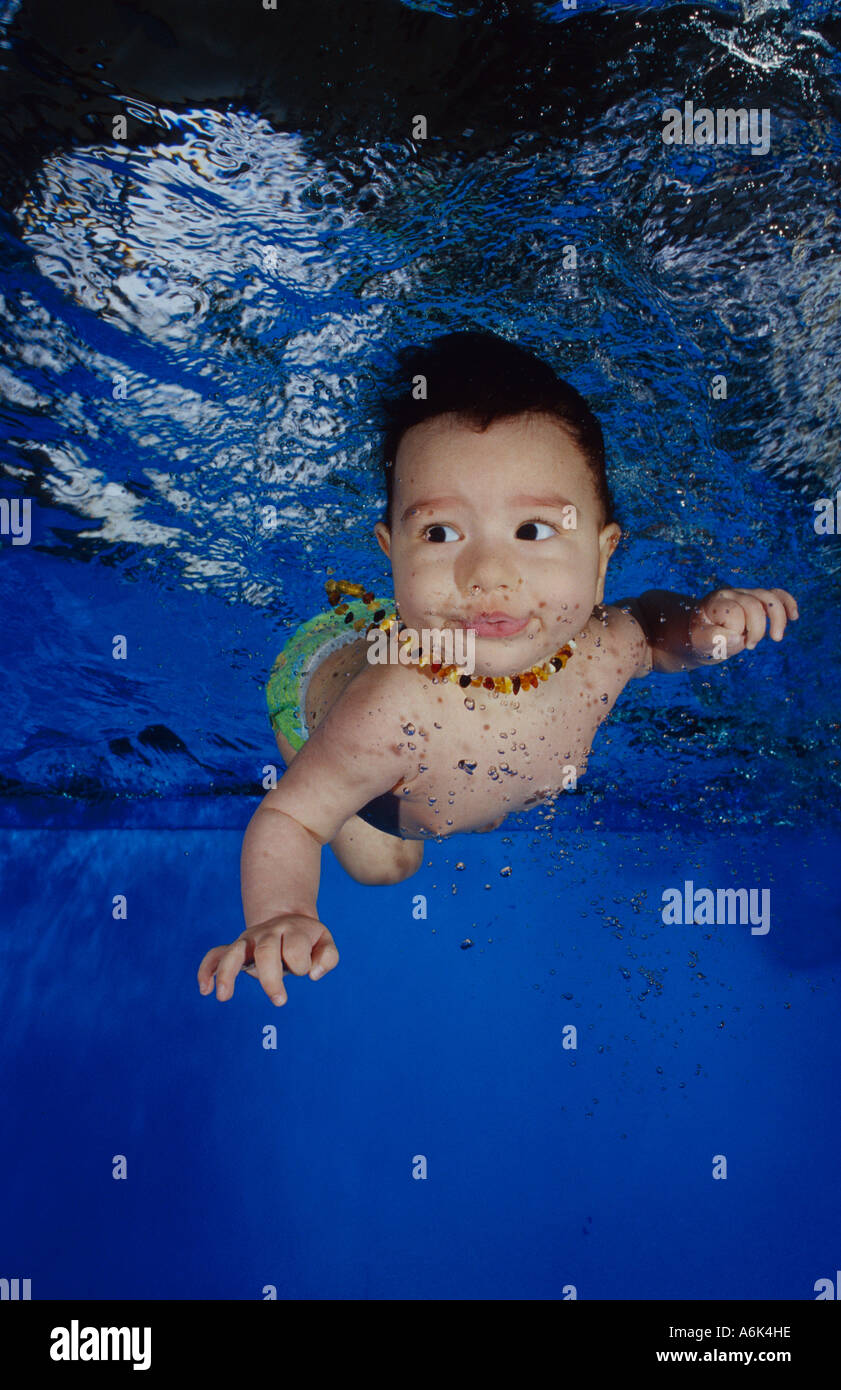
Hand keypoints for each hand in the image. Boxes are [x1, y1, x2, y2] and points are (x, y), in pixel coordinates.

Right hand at [197, 913, 338, 1005]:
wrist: (287, 918)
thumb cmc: (307, 939)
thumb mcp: (324, 942)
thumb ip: (328, 958)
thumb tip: (314, 974)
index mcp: (292, 930)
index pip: (295, 950)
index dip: (303, 964)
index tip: (305, 970)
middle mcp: (268, 934)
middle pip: (266, 952)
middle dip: (271, 978)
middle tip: (280, 1001)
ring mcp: (248, 940)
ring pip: (234, 952)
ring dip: (228, 973)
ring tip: (223, 997)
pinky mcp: (236, 948)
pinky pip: (215, 955)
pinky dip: (207, 969)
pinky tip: (205, 989)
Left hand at [690, 587, 798, 660]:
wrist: (701, 631)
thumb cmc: (700, 637)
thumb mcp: (699, 641)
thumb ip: (713, 639)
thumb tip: (738, 637)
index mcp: (716, 602)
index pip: (735, 613)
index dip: (736, 631)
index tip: (729, 643)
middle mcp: (732, 593)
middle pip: (754, 604)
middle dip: (757, 629)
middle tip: (750, 646)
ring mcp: (746, 594)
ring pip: (769, 597)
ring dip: (777, 618)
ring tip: (776, 638)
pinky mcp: (757, 599)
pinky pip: (777, 595)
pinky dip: (788, 603)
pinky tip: (794, 616)